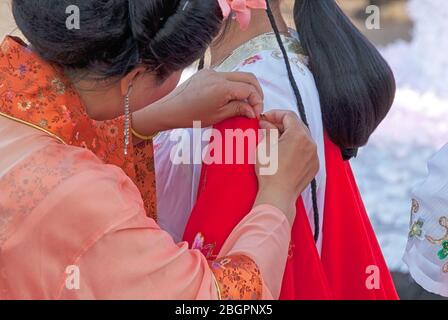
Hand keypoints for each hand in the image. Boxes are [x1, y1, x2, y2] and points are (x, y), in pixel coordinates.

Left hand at [134, 69, 263, 133]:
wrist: (169, 109)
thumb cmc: (192, 116)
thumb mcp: (218, 116)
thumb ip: (238, 109)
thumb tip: (253, 110)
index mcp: (222, 87)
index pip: (250, 89)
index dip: (257, 101)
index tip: (256, 113)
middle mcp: (218, 75)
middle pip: (248, 77)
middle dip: (256, 91)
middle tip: (256, 106)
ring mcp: (212, 72)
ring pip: (238, 76)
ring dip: (245, 88)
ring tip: (245, 104)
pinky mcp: (206, 73)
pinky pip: (226, 77)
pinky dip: (233, 86)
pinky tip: (231, 98)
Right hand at [254, 111, 318, 223]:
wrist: (278, 195)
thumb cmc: (270, 173)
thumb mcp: (264, 147)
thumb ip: (268, 131)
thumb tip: (267, 124)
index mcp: (298, 135)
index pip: (288, 115)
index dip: (275, 114)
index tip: (265, 118)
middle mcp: (310, 143)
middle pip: (297, 125)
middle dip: (282, 124)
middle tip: (268, 127)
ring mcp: (314, 155)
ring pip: (303, 138)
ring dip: (290, 135)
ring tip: (275, 140)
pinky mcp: (314, 166)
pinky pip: (306, 150)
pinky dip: (296, 147)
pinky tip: (284, 153)